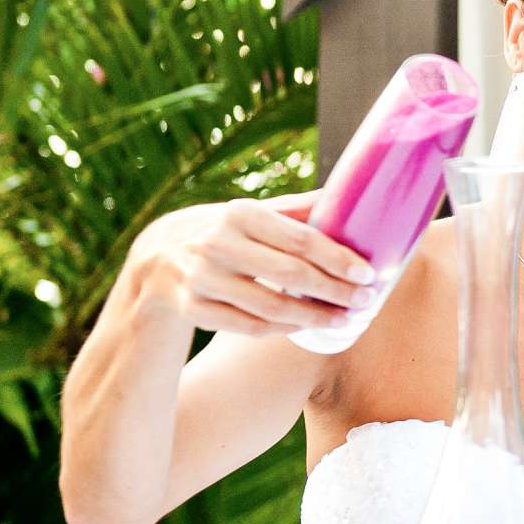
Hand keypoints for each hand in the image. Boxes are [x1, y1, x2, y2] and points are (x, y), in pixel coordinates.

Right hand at [125, 194, 375, 336]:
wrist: (156, 256)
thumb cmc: (221, 231)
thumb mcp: (251, 212)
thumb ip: (296, 209)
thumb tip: (349, 194)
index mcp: (239, 213)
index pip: (298, 238)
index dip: (337, 258)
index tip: (368, 273)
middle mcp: (217, 244)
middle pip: (289, 275)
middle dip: (334, 291)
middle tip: (366, 301)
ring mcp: (201, 279)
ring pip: (270, 308)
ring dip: (314, 317)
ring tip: (344, 320)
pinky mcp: (192, 308)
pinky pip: (248, 326)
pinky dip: (282, 330)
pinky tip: (306, 326)